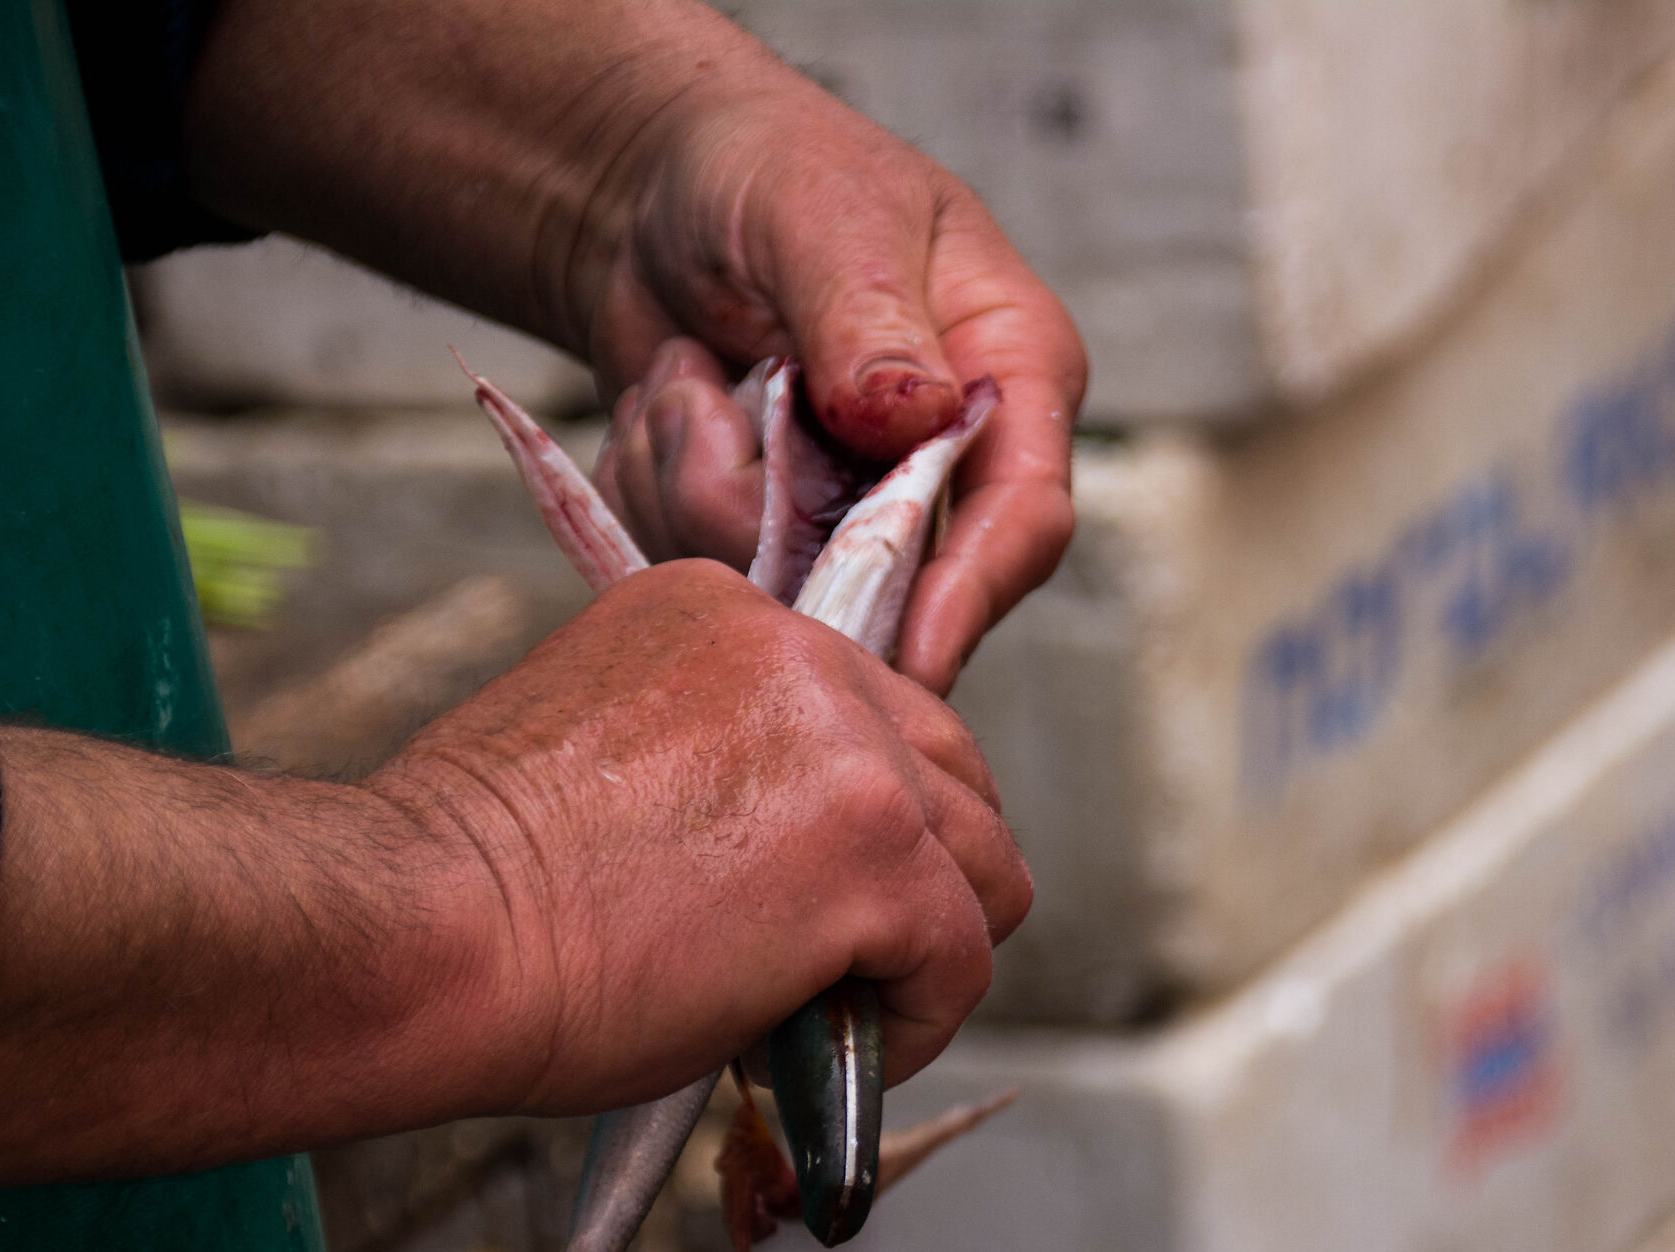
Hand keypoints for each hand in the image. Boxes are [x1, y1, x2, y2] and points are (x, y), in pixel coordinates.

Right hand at [0, 561, 1027, 1184]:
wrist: (412, 937)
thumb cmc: (466, 891)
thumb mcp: (606, 765)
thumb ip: (720, 767)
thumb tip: (797, 860)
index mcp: (722, 613)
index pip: (869, 714)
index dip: (858, 823)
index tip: (801, 901)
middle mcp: (800, 652)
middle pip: (950, 774)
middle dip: (915, 882)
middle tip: (835, 972)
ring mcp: (851, 747)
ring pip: (982, 864)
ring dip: (924, 951)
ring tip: (830, 1020)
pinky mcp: (878, 849)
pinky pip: (963, 953)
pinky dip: (919, 1022)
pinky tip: (835, 1059)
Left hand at [186, 0, 1084, 693]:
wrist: (656, 190)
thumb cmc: (771, 168)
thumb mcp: (823, 216)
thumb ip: (867, 318)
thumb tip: (914, 418)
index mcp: (1012, 376)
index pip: (1025, 517)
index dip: (971, 596)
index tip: (909, 659)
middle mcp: (949, 463)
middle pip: (893, 582)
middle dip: (775, 517)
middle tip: (698, 405)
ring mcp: (852, 511)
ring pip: (774, 582)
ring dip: (688, 476)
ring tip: (683, 372)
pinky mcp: (765, 534)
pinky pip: (694, 565)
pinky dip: (649, 485)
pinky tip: (665, 405)